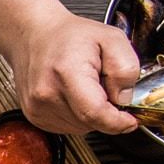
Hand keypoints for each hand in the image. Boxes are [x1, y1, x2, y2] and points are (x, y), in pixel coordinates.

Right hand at [3, 8, 140, 136]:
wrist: (34, 35)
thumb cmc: (69, 35)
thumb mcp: (111, 38)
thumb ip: (126, 68)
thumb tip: (124, 99)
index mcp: (66, 72)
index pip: (95, 112)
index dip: (117, 122)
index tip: (129, 121)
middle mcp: (47, 94)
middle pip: (90, 122)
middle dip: (105, 111)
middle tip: (104, 86)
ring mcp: (37, 107)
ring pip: (80, 127)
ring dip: (91, 114)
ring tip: (85, 87)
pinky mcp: (34, 115)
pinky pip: (66, 126)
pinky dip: (77, 116)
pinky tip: (74, 95)